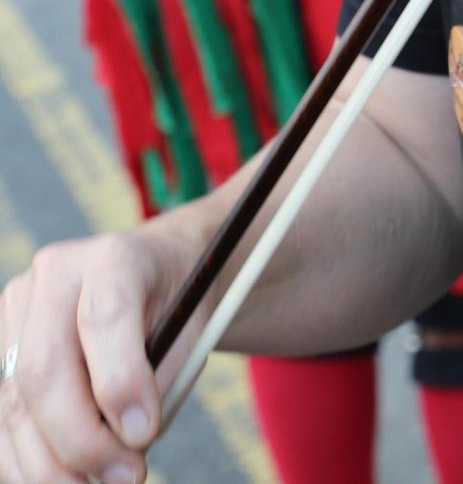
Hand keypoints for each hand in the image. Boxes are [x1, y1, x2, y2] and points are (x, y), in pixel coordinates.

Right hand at [0, 227, 184, 482]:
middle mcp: (56, 275)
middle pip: (44, 367)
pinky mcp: (0, 348)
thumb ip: (155, 384)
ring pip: (15, 402)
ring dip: (49, 465)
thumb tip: (121, 448)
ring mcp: (18, 311)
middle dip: (80, 439)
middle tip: (124, 476)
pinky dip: (24, 463)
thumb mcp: (188, 333)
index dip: (120, 382)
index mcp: (113, 257)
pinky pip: (1, 419)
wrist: (154, 278)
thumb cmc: (174, 310)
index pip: (104, 316)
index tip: (144, 433)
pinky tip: (57, 480)